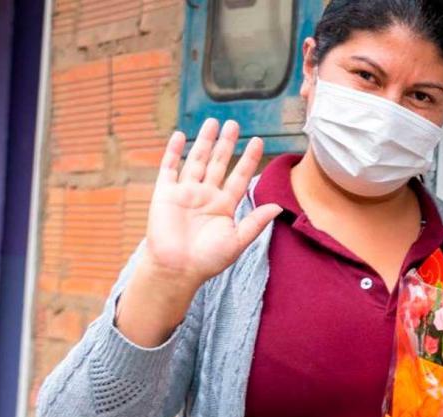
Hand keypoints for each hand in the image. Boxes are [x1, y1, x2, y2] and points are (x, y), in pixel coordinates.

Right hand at [142, 118, 282, 292]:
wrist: (177, 269)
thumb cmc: (208, 260)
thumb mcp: (237, 241)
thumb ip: (256, 222)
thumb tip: (278, 207)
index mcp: (224, 206)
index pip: (239, 176)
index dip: (248, 159)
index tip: (258, 141)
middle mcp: (206, 196)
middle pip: (218, 163)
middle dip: (226, 143)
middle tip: (234, 123)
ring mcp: (185, 192)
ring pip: (196, 160)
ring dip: (204, 141)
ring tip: (213, 122)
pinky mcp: (165, 194)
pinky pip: (169, 168)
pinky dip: (173, 152)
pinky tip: (180, 135)